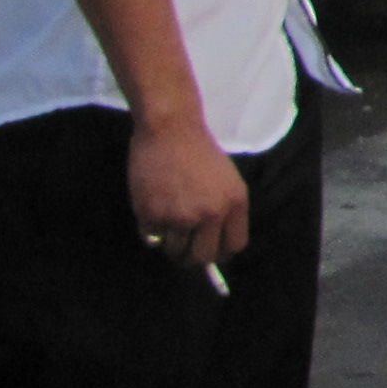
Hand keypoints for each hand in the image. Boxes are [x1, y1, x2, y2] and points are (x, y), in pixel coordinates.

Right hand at [129, 114, 249, 268]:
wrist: (170, 130)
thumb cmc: (200, 152)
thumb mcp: (227, 180)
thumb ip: (226, 212)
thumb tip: (216, 246)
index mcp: (235, 203)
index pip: (234, 246)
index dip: (221, 251)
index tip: (211, 249)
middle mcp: (211, 213)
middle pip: (203, 257)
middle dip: (193, 257)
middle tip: (185, 248)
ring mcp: (180, 216)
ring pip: (174, 251)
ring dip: (170, 242)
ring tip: (168, 221)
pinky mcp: (152, 214)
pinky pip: (151, 238)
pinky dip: (151, 230)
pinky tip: (154, 209)